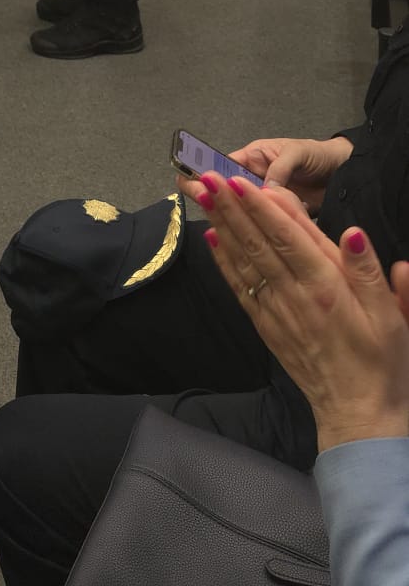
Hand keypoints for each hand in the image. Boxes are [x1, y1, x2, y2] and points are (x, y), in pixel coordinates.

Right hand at [177, 136, 353, 217]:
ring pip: (241, 210)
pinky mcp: (276, 221)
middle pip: (226, 190)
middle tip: (198, 203)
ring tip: (211, 223)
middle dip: (212, 195)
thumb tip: (264, 189)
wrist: (344, 174)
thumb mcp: (297, 153)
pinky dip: (250, 231)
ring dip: (229, 215)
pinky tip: (237, 240)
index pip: (223, 164)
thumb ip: (280, 168)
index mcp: (254, 157)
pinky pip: (259, 226)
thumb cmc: (317, 155)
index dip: (207, 172)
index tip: (193, 181)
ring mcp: (264, 202)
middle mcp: (254, 180)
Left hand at [197, 172, 408, 449]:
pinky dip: (224, 262)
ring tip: (202, 196)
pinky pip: (241, 288)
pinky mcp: (267, 327)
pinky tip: (211, 239)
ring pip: (244, 260)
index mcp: (326, 289)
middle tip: (205, 176)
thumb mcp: (392, 317)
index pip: (288, 238)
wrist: (360, 416)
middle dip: (231, 207)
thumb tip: (353, 232)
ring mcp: (276, 312)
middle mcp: (295, 296)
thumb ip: (368, 272)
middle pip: (258, 243)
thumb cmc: (382, 362)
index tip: (239, 181)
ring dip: (221, 226)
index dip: (262, 207)